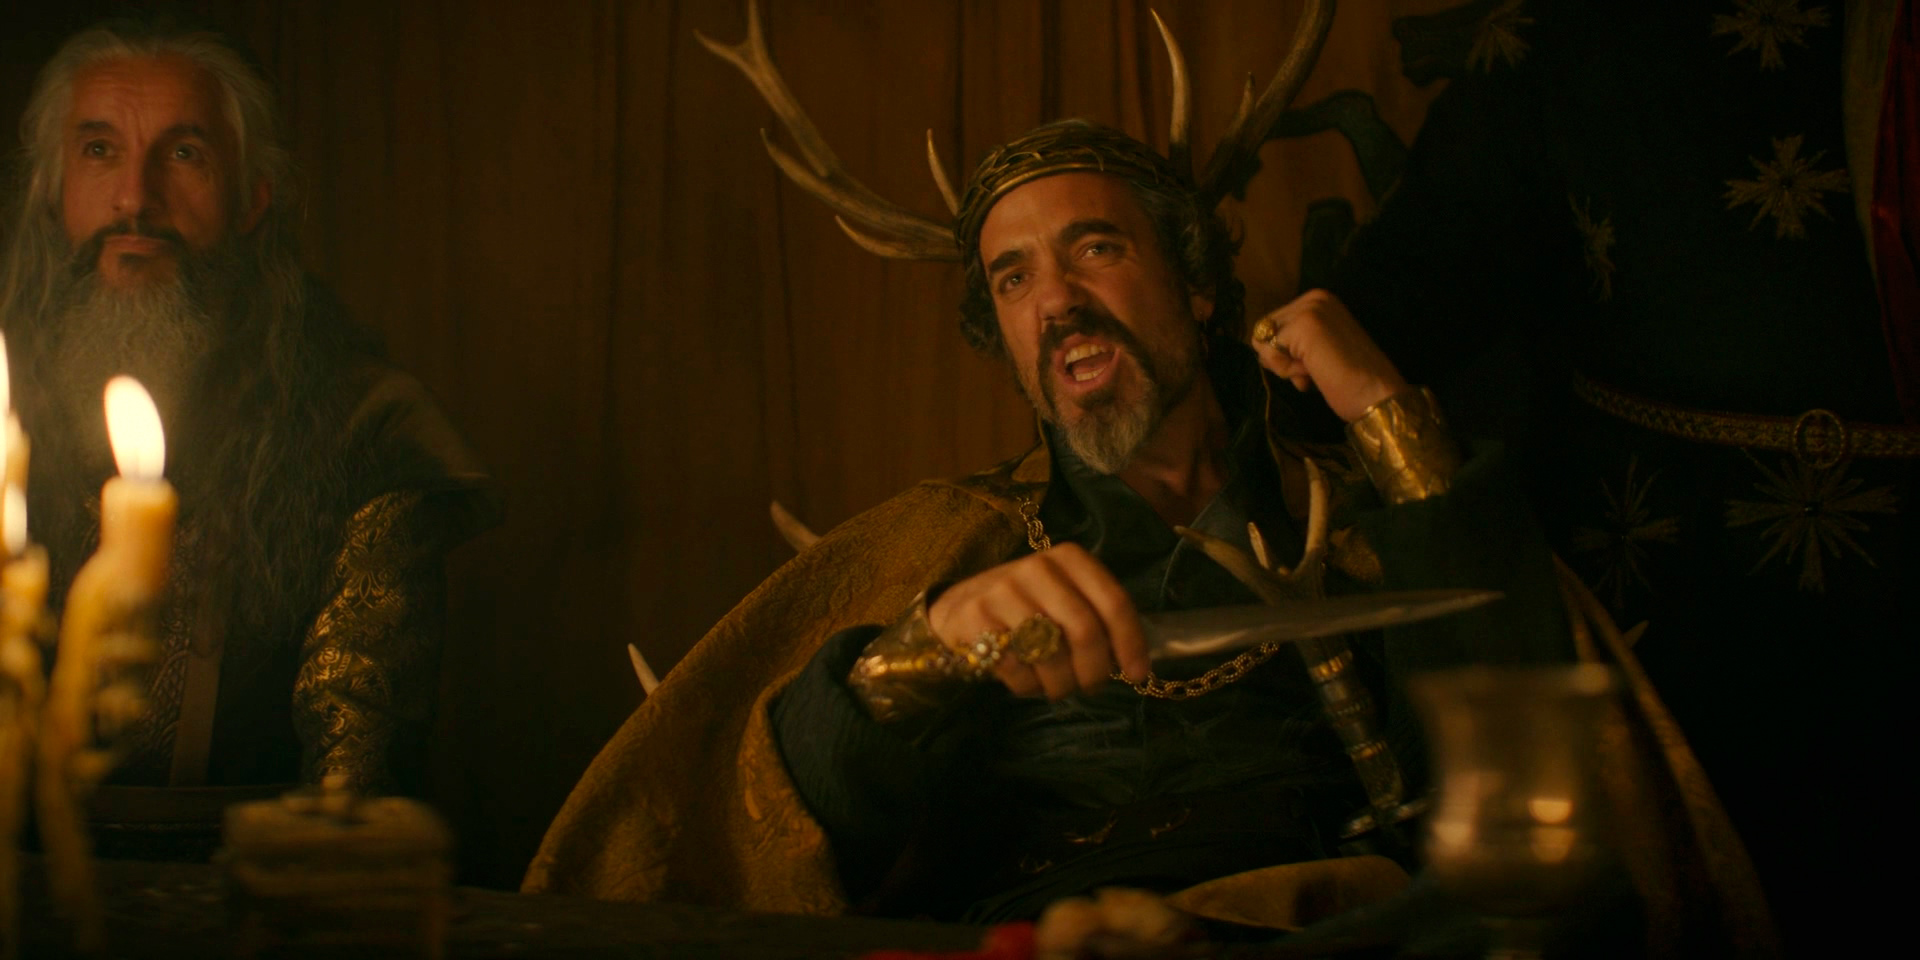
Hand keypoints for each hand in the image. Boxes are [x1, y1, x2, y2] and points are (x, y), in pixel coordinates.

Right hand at [927, 544, 1149, 699]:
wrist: (959, 607)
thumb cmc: (1026, 608)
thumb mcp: (1064, 597)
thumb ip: (1097, 617)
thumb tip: (1136, 662)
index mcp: (1069, 559)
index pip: (1113, 601)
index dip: (1130, 642)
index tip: (1137, 674)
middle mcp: (1038, 568)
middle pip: (1085, 631)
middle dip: (1094, 671)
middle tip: (1091, 687)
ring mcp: (1004, 591)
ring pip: (1052, 655)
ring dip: (1062, 685)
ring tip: (1059, 687)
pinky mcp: (976, 617)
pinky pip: (1017, 668)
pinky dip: (1030, 687)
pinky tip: (1028, 681)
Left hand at [1250, 288, 1408, 421]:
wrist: (1378, 396)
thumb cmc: (1350, 381)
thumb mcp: (1317, 350)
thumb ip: (1292, 341)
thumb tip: (1256, 341)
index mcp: (1320, 300)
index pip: (1272, 326)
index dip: (1286, 354)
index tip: (1315, 364)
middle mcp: (1314, 297)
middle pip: (1263, 331)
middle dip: (1282, 359)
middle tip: (1316, 369)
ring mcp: (1309, 309)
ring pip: (1263, 342)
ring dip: (1285, 366)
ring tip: (1317, 370)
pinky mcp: (1304, 325)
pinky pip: (1268, 353)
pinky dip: (1287, 371)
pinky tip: (1313, 373)